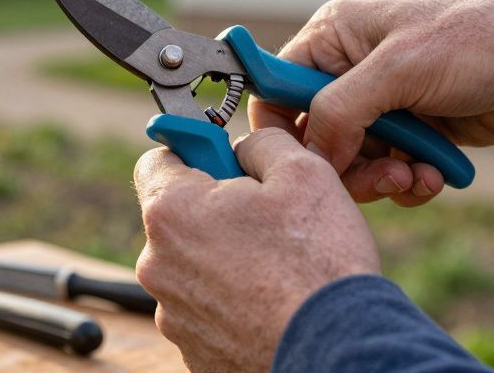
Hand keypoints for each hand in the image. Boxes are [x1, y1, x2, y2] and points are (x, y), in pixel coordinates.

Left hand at [133, 128, 378, 371]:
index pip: (155, 160)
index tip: (224, 160)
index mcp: (172, 211)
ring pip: (194, 264)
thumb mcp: (303, 171)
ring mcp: (172, 312)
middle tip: (268, 218)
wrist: (337, 352)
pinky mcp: (193, 349)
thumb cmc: (320, 262)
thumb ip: (260, 142)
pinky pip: (207, 307)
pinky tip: (272, 302)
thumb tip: (245, 146)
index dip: (193, 151)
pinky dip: (233, 300)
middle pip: (179, 216)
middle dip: (216, 209)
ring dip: (226, 257)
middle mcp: (158, 264)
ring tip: (278, 267)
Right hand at [249, 0, 493, 205]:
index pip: (275, 87)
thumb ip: (341, 110)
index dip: (281, 128)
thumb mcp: (399, 69)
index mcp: (333, 37)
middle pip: (312, 136)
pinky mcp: (410, 135)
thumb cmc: (476, 42)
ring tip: (414, 174)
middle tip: (381, 174)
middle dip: (343, 165)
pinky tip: (434, 174)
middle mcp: (349, 72)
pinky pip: (386, 174)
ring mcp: (381, 106)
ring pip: (349, 163)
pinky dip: (407, 183)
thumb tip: (309, 156)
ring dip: (380, 179)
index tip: (299, 163)